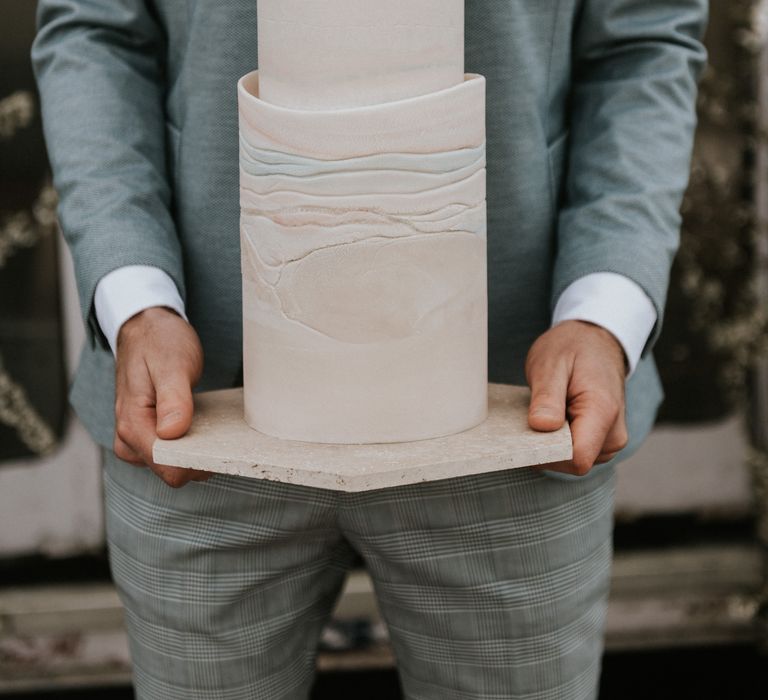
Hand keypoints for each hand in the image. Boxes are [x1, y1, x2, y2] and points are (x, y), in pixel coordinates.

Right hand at [113, 306, 209, 487]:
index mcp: (132, 424)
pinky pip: (172, 452)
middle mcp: (129, 438)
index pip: (167, 467)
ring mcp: (137, 439)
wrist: (146, 327)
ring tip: (212, 425)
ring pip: (173, 464)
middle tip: (221, 432)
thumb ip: (172, 398)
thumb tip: (172, 433)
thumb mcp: (172, 363)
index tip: (221, 446)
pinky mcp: (148, 434)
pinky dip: (191, 444)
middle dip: (198, 457)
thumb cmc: (159, 342)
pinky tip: (205, 426)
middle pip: (171, 471)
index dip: (197, 462)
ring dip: (196, 451)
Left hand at [525, 320, 627, 475]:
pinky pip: (575, 454)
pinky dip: (558, 442)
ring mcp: (610, 440)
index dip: (547, 454)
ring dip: (552, 443)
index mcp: (603, 412)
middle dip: (547, 447)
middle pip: (573, 463)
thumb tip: (541, 426)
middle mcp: (613, 433)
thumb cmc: (573, 348)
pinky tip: (553, 419)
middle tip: (535, 414)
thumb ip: (547, 397)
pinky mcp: (601, 442)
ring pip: (572, 462)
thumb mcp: (551, 363)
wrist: (596, 341)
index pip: (577, 458)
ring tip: (548, 411)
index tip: (527, 435)